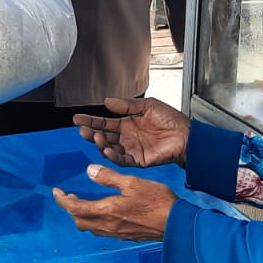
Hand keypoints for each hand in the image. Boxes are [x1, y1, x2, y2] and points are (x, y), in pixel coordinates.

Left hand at [53, 165, 177, 242]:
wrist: (175, 224)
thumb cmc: (155, 201)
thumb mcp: (132, 183)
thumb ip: (108, 177)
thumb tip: (89, 171)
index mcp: (106, 211)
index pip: (74, 208)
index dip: (62, 200)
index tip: (56, 191)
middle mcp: (107, 226)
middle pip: (79, 221)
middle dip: (70, 209)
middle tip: (69, 196)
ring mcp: (116, 233)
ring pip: (90, 228)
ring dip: (81, 216)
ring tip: (83, 202)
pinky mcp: (125, 236)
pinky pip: (102, 231)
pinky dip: (94, 221)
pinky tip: (102, 212)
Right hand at [75, 98, 189, 168]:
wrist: (186, 134)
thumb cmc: (170, 119)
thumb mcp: (147, 106)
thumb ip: (127, 105)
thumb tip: (106, 102)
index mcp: (127, 124)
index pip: (104, 123)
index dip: (90, 121)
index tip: (77, 119)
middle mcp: (126, 137)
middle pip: (103, 136)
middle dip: (90, 133)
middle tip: (81, 130)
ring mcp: (131, 149)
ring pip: (109, 149)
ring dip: (100, 144)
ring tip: (95, 137)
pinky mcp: (138, 160)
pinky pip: (122, 160)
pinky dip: (112, 156)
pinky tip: (106, 149)